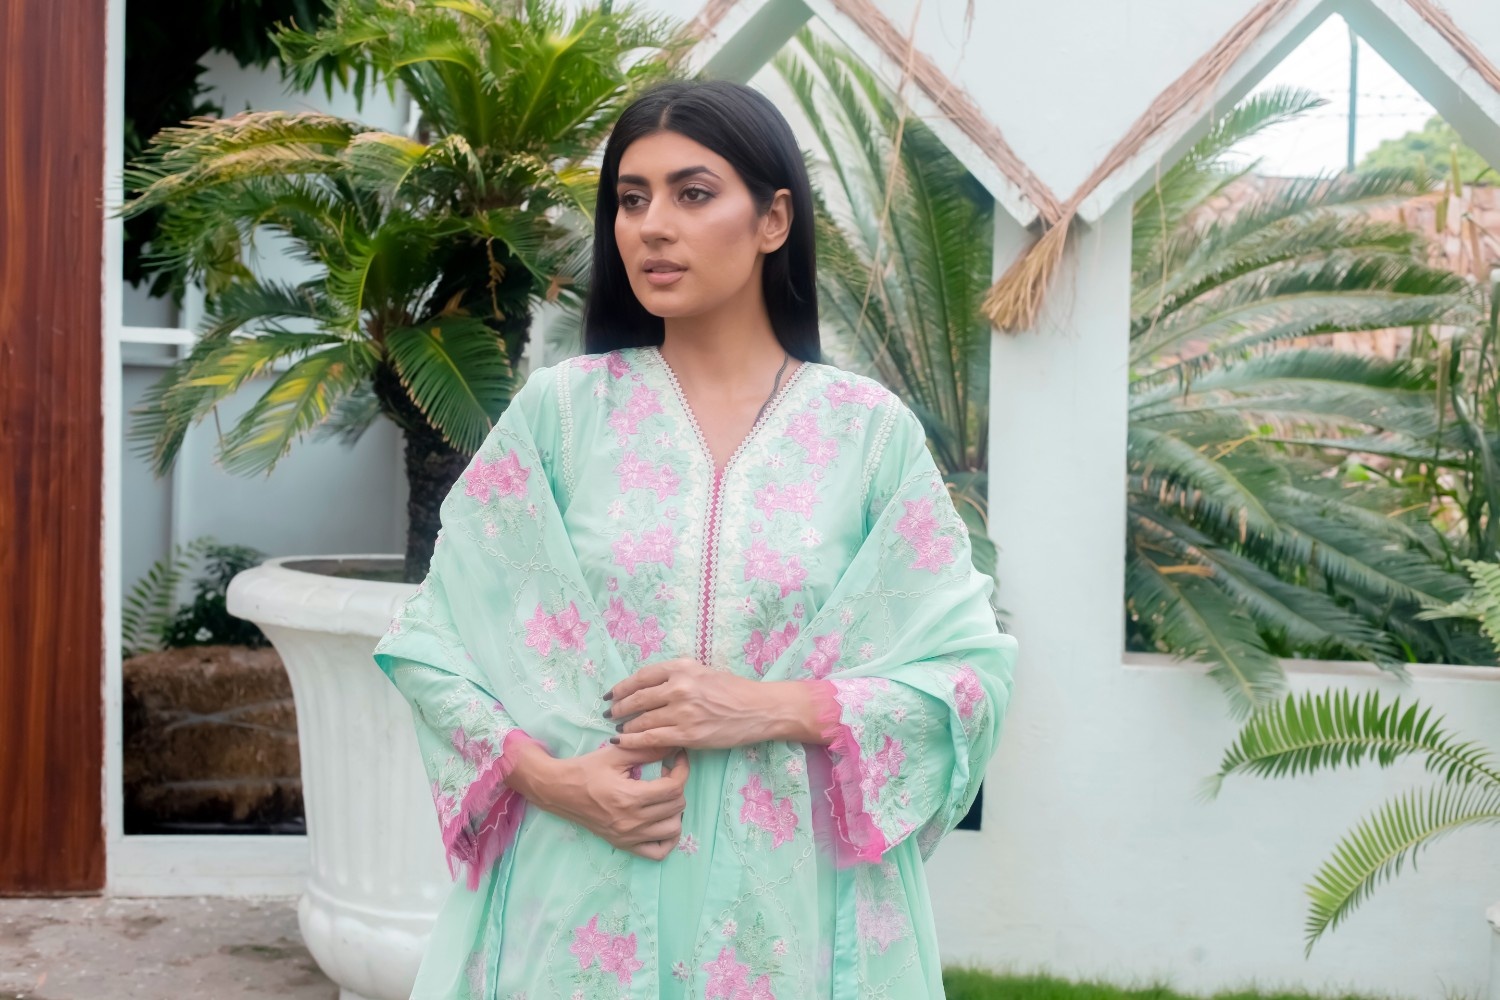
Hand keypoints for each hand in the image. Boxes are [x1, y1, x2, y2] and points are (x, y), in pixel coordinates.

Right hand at [516, 741, 689, 861]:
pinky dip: (668, 838)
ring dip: (675, 810)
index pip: (673, 788)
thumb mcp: (615, 754)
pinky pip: (658, 852)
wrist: (559, 791)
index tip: (678, 758)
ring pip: (673, 829)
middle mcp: (631, 821)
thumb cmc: (586, 769)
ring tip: (663, 796)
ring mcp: (628, 837)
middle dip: (678, 786)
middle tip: (666, 774)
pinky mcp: (624, 845)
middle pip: (677, 806)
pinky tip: (662, 821)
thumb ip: (646, 750)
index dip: (682, 770)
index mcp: (629, 797)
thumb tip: (673, 745)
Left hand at [604, 657, 764, 750]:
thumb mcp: (702, 671)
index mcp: (681, 668)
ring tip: (618, 731)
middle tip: (609, 714)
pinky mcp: (687, 734)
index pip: (641, 677)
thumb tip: (649, 686)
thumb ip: (677, 675)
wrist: (758, 709)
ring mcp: (682, 711)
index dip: (622, 687)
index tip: (611, 695)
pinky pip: (652, 739)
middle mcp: (679, 687)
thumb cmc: (733, 690)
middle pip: (637, 699)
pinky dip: (633, 742)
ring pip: (642, 720)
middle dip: (619, 709)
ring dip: (626, 727)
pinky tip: (623, 742)